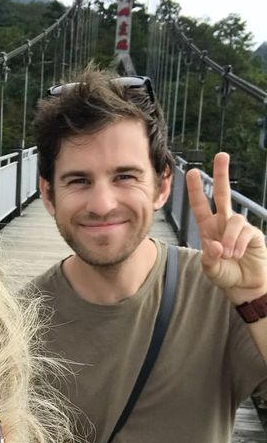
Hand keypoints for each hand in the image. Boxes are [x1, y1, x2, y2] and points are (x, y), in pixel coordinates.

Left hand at [186, 152, 266, 303]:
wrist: (245, 287)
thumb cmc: (226, 275)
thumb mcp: (211, 269)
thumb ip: (210, 258)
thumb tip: (215, 245)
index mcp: (208, 228)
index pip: (200, 205)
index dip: (194, 190)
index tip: (190, 172)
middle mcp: (224, 223)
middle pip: (222, 194)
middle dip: (221, 175)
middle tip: (221, 155)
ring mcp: (239, 227)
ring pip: (233, 219)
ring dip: (229, 238)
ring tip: (229, 255)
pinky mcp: (253, 234)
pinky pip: (245, 232)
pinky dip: (238, 245)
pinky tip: (238, 255)